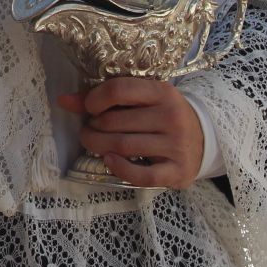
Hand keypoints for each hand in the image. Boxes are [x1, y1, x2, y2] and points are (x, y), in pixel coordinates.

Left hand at [58, 77, 204, 188]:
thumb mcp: (140, 100)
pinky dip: (121, 169)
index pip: (119, 90)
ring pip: (124, 146)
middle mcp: (172, 117)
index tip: (90, 108)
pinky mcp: (179, 171)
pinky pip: (144, 175)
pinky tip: (110, 161)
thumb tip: (63, 100)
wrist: (204, 137)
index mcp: (162, 92)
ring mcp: (177, 145)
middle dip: (93, 127)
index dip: (94, 99)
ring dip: (98, 145)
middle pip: (116, 122)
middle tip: (88, 129)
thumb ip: (102, 98)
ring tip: (92, 142)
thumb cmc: (162, 115)